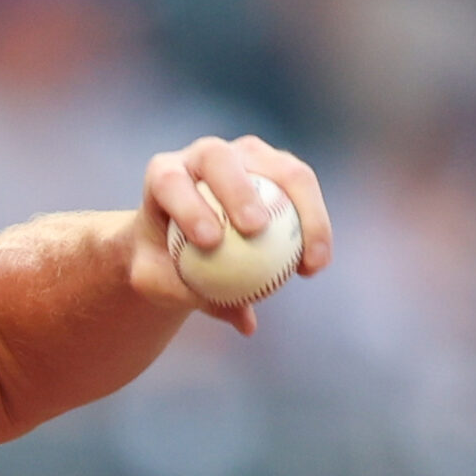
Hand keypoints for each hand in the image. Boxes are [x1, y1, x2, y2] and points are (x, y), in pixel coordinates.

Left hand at [131, 134, 332, 336]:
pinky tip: (316, 263)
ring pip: (280, 168)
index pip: (170, 181)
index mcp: (162, 175)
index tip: (210, 241)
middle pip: (221, 159)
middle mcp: (203, 154)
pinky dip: (314, 224)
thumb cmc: (163, 265)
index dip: (189, 205)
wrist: (178, 245)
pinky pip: (303, 188)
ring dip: (301, 209)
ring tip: (308, 259)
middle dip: (239, 190)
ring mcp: (245, 155)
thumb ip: (187, 294)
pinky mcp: (278, 166)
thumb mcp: (159, 284)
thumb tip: (243, 320)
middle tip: (256, 230)